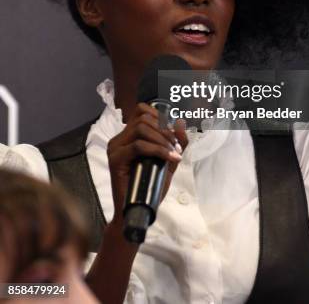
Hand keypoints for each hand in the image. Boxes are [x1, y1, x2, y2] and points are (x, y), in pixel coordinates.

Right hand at [107, 102, 187, 224]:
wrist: (139, 211)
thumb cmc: (151, 187)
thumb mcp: (169, 160)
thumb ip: (176, 142)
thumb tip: (180, 121)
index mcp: (128, 136)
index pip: (141, 111)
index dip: (159, 116)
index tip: (172, 134)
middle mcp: (119, 139)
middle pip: (143, 118)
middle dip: (165, 130)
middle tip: (176, 147)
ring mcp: (115, 148)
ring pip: (141, 129)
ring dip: (162, 139)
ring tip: (174, 153)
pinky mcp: (115, 160)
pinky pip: (138, 146)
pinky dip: (157, 149)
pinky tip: (169, 157)